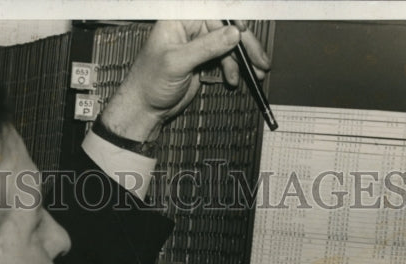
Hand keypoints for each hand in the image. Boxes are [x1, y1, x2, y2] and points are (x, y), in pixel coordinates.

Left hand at [99, 21, 271, 141]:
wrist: (145, 108)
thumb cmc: (149, 82)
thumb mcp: (177, 63)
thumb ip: (206, 47)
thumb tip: (233, 34)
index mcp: (179, 19)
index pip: (213, 12)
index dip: (232, 21)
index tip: (245, 32)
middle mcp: (190, 28)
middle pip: (226, 28)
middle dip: (245, 45)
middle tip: (260, 60)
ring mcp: (197, 44)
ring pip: (229, 44)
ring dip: (243, 60)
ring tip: (254, 74)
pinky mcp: (202, 60)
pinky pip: (225, 58)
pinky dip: (234, 68)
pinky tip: (234, 79)